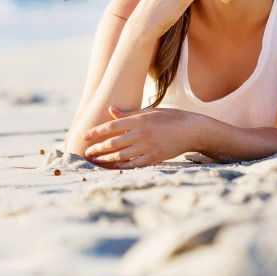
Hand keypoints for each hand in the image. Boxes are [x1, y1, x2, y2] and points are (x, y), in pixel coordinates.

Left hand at [81, 106, 200, 168]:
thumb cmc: (169, 118)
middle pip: (114, 143)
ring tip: (96, 160)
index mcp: (139, 120)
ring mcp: (148, 147)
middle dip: (98, 148)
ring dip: (106, 159)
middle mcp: (142, 133)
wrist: (192, 129)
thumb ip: (129, 114)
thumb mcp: (149, 112)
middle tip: (87, 152)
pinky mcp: (155, 157)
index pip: (112, 126)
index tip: (84, 137)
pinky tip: (114, 166)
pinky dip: (123, 166)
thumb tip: (111, 110)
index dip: (96, 132)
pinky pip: (135, 164)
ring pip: (122, 155)